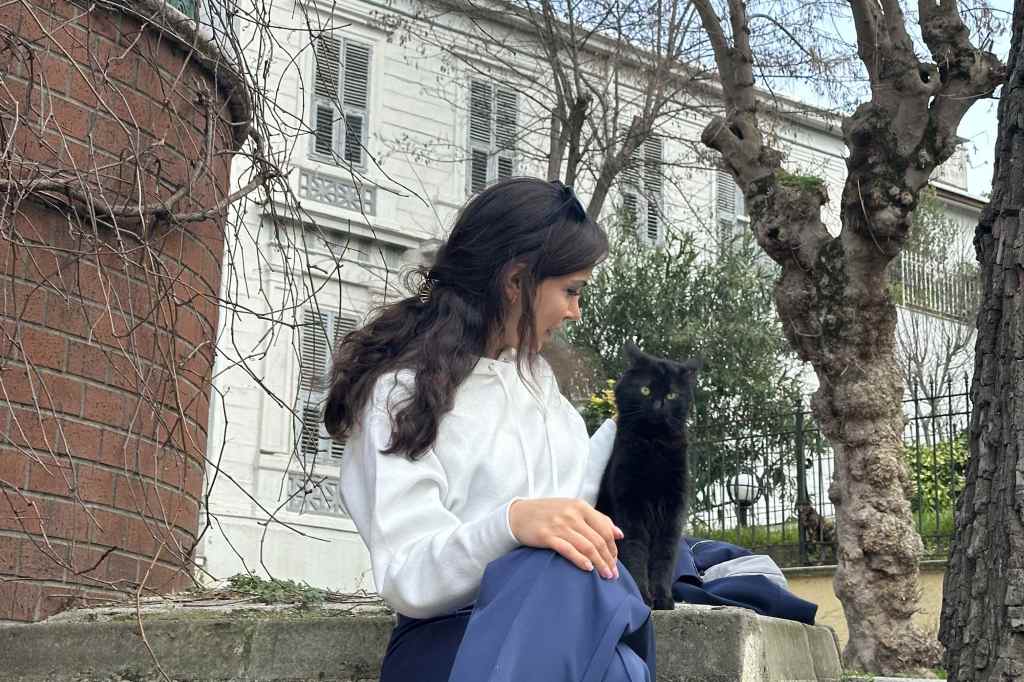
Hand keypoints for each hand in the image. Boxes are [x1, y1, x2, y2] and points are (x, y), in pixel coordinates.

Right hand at [508, 498, 623, 578]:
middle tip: (613, 574)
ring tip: (606, 576)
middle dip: (608, 560)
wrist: (518, 514)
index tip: (614, 561)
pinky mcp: (547, 536)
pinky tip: (588, 569)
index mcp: (580, 506)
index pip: (605, 529)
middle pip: (598, 540)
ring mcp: (559, 524)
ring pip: (587, 547)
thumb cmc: (548, 513)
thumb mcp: (572, 509)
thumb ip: (597, 519)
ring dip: (599, 564)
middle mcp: (572, 514)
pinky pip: (569, 550)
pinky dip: (581, 560)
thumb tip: (619, 533)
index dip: (613, 547)